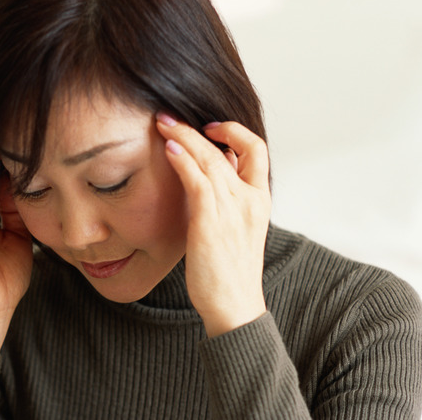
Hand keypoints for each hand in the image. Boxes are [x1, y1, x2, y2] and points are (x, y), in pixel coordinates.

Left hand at [156, 115, 270, 337]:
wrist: (234, 305)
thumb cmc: (229, 272)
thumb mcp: (233, 230)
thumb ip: (225, 202)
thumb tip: (205, 180)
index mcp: (260, 201)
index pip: (257, 151)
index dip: (234, 132)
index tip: (209, 128)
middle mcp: (250, 199)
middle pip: (229, 147)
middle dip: (197, 127)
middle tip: (170, 116)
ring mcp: (233, 209)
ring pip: (210, 158)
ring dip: (184, 136)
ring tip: (162, 123)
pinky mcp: (211, 220)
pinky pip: (197, 179)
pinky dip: (183, 159)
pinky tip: (169, 148)